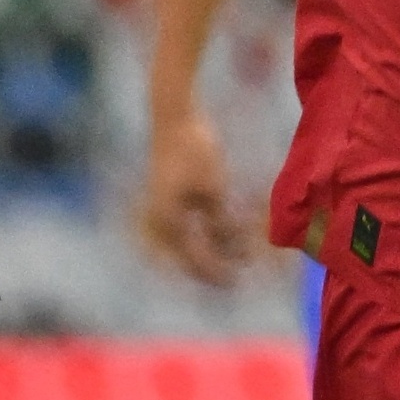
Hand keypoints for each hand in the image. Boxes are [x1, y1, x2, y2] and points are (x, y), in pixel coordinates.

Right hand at [140, 107, 255, 287]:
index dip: (217, 272)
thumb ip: (221, 223)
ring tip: (238, 251)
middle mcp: (161, 221)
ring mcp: (162, 211)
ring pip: (188, 242)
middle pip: (188, 256)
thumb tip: (232, 249)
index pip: (195, 260)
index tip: (237, 281)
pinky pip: (187, 226)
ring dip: (212, 248)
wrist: (174, 118)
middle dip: (214, 264)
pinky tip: (224, 232)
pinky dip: (206, 232)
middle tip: (239, 271)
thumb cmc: (194, 151)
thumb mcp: (214, 189)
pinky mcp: (168, 200)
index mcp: (169, 223)